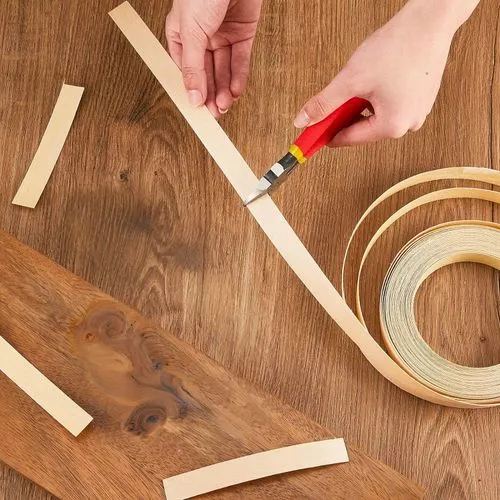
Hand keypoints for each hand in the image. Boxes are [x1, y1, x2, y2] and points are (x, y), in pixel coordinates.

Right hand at [166, 0, 261, 117]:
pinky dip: (239, 76)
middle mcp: (202, 37)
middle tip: (214, 113)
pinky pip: (241, 59)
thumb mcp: (191, 31)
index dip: (192, 90)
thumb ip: (193, 66)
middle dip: (211, 94)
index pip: (186, 70)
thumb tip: (191, 96)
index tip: (197, 111)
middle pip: (206, 73)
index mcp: (181, 35)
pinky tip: (235, 90)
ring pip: (224, 69)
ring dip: (224, 89)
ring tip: (225, 105)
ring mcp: (223, 35)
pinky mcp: (243, 32)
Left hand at [293, 0, 477, 145]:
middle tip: (332, 103)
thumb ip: (325, 103)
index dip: (328, 134)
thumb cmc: (397, 48)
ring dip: (361, 105)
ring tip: (358, 84)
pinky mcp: (422, 98)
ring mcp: (419, 111)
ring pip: (377, 116)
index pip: (350, 139)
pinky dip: (377, 97)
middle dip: (346, 116)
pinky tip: (374, 80)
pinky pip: (391, 105)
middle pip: (364, 128)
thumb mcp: (351, 80)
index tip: (313, 135)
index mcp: (393, 126)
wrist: (429, 21)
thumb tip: (304, 121)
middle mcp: (409, 124)